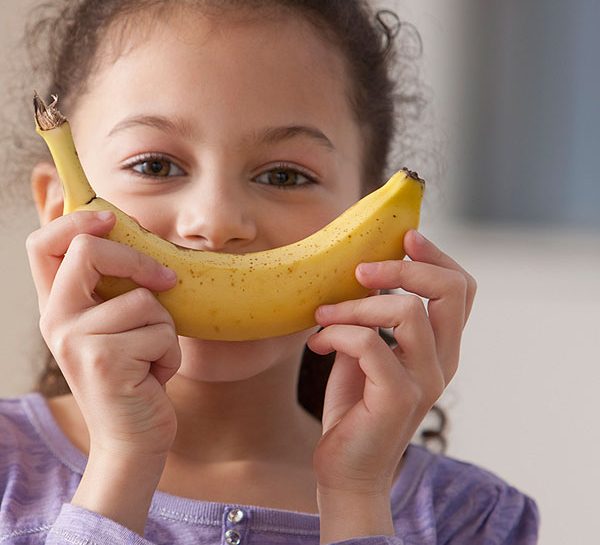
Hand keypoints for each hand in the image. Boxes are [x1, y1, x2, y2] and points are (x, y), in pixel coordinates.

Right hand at [26, 210, 180, 532]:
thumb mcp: (119, 325)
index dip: (75, 220)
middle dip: (140, 261)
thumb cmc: (135, 373)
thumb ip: (116, 287)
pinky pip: (161, 331)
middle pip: (90, 251)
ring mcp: (76, 339)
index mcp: (59, 305)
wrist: (133, 436)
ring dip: (164, 329)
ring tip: (150, 357)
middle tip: (165, 282)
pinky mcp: (105, 360)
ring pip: (144, 299)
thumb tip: (132, 232)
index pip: (43, 244)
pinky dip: (170, 353)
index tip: (112, 219)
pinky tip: (152, 375)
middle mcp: (57, 319)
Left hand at [307, 230, 475, 539]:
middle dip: (403, 269)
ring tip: (324, 316)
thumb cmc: (355, 405)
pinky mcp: (400, 399)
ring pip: (407, 313)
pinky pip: (370, 345)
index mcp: (440, 346)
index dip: (437, 256)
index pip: (461, 289)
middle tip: (361, 272)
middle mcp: (443, 362)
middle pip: (450, 291)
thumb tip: (361, 276)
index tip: (404, 238)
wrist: (346, 467)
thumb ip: (373, 317)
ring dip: (355, 306)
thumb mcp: (365, 349)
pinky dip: (337, 334)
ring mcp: (426, 382)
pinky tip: (317, 344)